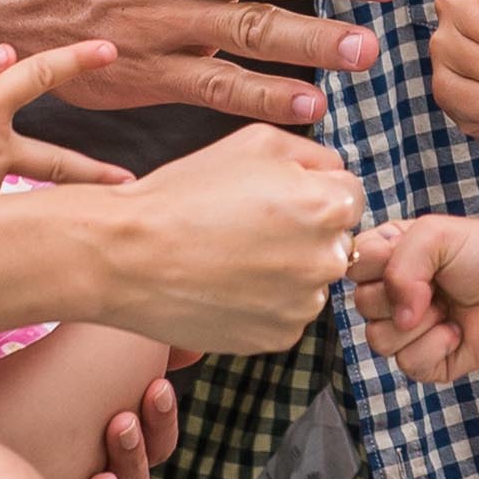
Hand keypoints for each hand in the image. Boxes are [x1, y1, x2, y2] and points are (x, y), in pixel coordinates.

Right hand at [64, 125, 362, 354]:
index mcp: (328, 206)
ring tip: (231, 256)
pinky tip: (226, 284)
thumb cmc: (186, 192)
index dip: (310, 191)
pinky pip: (286, 313)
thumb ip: (311, 155)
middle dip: (304, 232)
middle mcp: (327, 259)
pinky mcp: (277, 337)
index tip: (274, 197)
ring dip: (286, 269)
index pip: (350, 196)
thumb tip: (335, 174)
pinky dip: (265, 302)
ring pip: (310, 280)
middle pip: (335, 240)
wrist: (129, 255)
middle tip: (249, 227)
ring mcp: (303, 304)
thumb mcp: (253, 142)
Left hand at [72, 353, 194, 478]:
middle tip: (129, 414)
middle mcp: (96, 474)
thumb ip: (129, 349)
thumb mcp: (71, 362)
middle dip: (143, 440)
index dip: (163, 417)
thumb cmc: (10, 394)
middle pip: (143, 469)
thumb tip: (192, 346)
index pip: (156, 438)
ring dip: (127, 467)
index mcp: (107, 440)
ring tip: (116, 435)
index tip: (155, 386)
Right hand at [344, 214, 478, 383]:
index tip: (413, 252)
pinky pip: (407, 364)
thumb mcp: (436, 233)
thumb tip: (398, 316)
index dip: (379, 262)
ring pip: (378, 339)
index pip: (352, 266)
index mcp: (388, 258)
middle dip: (402, 293)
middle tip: (439, 284)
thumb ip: (399, 263)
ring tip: (449, 308)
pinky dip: (437, 345)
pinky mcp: (426, 362)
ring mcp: (408, 330)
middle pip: (362, 304)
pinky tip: (459, 331)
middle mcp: (394, 294)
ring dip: (420, 323)